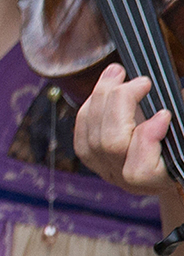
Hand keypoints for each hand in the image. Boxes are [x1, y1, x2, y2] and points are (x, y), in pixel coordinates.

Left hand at [74, 63, 173, 194]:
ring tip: (117, 73)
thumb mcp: (182, 136)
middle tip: (140, 81)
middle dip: (121, 104)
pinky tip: (104, 88)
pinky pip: (82, 129)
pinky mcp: (89, 155)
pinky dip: (91, 105)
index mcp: (154, 182)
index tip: (164, 113)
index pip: (139, 169)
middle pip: (110, 143)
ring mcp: (104, 168)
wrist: (164, 164)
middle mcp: (125, 180)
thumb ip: (179, 124)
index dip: (147, 138)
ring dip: (102, 96)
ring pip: (92, 133)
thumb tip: (175, 101)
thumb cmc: (178, 148)